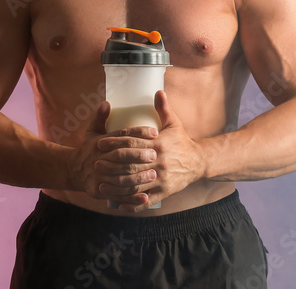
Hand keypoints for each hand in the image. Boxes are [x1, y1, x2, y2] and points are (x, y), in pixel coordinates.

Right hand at [69, 101, 159, 207]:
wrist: (74, 171)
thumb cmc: (89, 149)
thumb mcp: (92, 132)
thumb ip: (100, 117)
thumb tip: (106, 102)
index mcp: (101, 142)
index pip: (122, 135)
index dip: (139, 133)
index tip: (155, 132)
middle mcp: (99, 158)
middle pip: (122, 155)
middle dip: (140, 155)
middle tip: (156, 154)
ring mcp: (98, 175)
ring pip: (121, 176)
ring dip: (138, 176)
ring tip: (154, 174)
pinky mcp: (98, 190)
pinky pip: (117, 194)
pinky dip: (131, 196)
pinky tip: (145, 196)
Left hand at [100, 90, 206, 213]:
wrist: (199, 162)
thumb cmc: (182, 141)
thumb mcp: (174, 123)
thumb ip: (164, 108)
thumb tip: (157, 90)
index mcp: (159, 144)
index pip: (133, 143)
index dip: (115, 143)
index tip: (100, 143)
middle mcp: (159, 162)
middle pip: (131, 165)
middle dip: (112, 166)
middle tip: (96, 164)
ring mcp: (162, 179)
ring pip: (136, 184)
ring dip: (117, 186)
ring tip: (102, 186)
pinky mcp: (165, 191)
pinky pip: (147, 200)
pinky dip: (133, 204)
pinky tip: (120, 205)